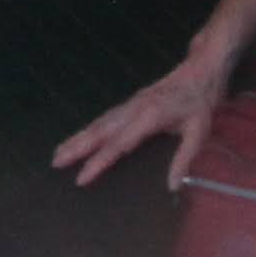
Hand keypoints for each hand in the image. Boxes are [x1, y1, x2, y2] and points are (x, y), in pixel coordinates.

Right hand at [52, 57, 226, 187]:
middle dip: (76, 148)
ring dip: (77, 138)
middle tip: (55, 162)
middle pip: (99, 131)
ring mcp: (129, 104)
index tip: (81, 177)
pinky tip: (80, 138)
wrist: (200, 70)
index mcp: (148, 117)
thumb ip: (183, 159)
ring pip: (98, 123)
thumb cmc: (200, 102)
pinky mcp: (130, 103)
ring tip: (58, 153)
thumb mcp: (199, 132)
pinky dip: (88, 129)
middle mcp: (133, 109)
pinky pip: (104, 118)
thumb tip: (172, 186)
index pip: (118, 144)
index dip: (98, 162)